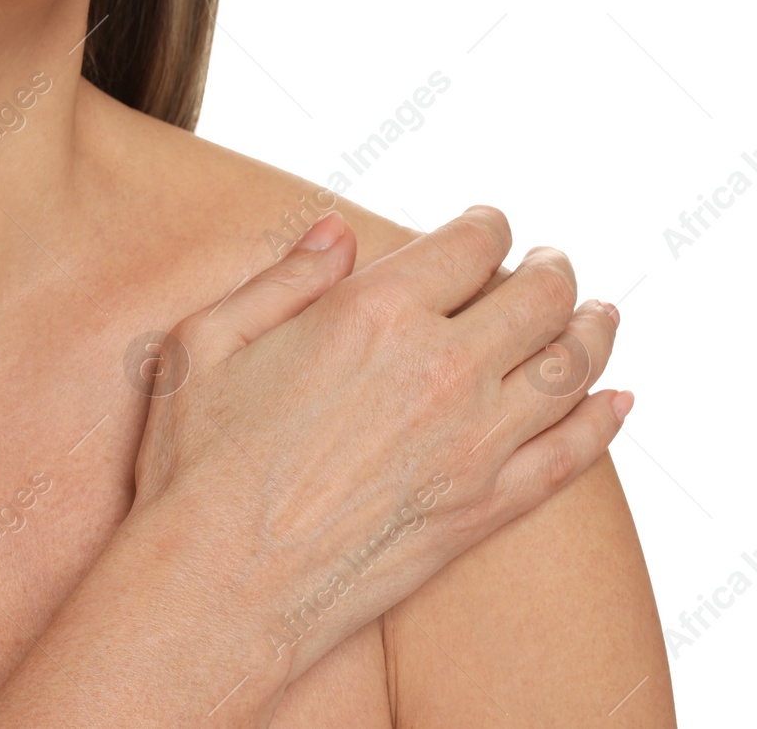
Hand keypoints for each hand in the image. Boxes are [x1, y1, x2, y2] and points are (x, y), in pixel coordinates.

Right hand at [131, 206, 626, 690]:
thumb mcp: (206, 342)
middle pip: (539, 295)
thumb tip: (338, 232)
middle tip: (551, 264)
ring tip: (600, 313)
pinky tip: (617, 400)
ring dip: (594, 327)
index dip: (487, 225)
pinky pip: (574, 452)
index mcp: (372, 313)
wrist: (217, 586)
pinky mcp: (486, 509)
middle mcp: (441, 368)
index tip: (487, 227)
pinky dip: (606, 420)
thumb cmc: (195, 465)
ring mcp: (474, 442)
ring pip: (571, 365)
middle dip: (551, 268)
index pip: (470, 244)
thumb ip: (283, 278)